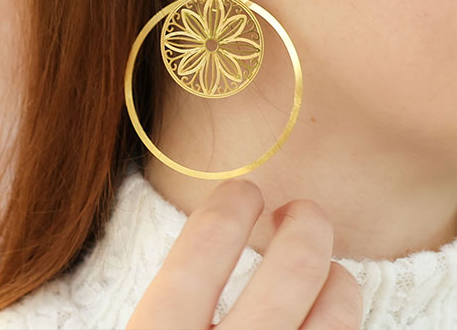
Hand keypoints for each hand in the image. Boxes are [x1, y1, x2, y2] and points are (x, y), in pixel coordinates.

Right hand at [126, 179, 362, 328]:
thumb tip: (201, 242)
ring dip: (335, 272)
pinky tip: (323, 312)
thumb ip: (163, 304)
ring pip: (339, 308)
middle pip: (294, 267)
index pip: (205, 246)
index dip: (230, 204)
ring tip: (321, 267)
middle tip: (298, 211)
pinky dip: (340, 314)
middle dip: (305, 221)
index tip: (243, 189)